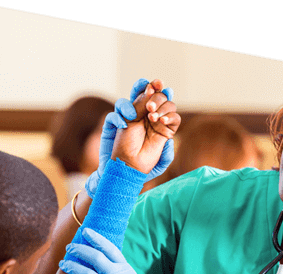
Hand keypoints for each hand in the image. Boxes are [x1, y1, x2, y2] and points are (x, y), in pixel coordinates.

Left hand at [59, 228, 165, 273]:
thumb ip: (120, 273)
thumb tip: (109, 267)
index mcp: (124, 269)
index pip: (109, 248)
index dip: (96, 238)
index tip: (85, 231)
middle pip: (94, 256)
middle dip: (79, 250)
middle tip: (69, 247)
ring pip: (84, 272)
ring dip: (71, 266)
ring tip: (63, 263)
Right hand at [85, 79, 177, 197]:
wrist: (123, 176)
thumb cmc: (142, 169)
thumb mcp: (159, 164)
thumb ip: (167, 154)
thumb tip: (170, 141)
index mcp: (154, 124)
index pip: (159, 104)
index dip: (164, 95)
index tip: (169, 90)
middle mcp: (139, 119)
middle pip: (143, 96)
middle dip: (150, 89)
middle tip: (155, 89)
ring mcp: (125, 121)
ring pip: (126, 102)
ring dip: (134, 101)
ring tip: (142, 112)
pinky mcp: (111, 128)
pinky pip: (112, 117)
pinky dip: (118, 117)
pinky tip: (125, 124)